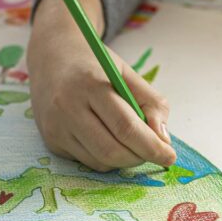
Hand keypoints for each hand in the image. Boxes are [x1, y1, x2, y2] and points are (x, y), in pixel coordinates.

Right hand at [27, 0, 176, 171]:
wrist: (51, 58)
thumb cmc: (95, 66)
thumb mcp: (127, 74)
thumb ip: (151, 103)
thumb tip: (163, 140)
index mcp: (91, 85)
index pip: (126, 127)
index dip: (151, 146)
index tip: (170, 156)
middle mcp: (68, 107)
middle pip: (112, 150)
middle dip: (139, 157)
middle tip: (154, 153)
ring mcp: (56, 126)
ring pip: (100, 161)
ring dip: (124, 160)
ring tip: (132, 144)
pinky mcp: (51, 140)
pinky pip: (87, 161)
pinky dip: (105, 158)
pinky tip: (108, 141)